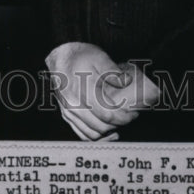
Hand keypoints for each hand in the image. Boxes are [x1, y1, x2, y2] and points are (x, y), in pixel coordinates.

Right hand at [45, 42, 159, 140]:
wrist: (60, 57)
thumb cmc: (79, 56)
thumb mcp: (98, 57)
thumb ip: (112, 70)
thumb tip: (126, 82)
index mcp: (83, 90)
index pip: (107, 114)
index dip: (123, 118)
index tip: (133, 113)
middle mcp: (74, 104)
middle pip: (101, 126)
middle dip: (119, 124)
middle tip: (130, 117)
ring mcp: (69, 111)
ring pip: (91, 133)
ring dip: (108, 132)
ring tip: (120, 123)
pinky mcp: (66, 114)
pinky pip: (81, 133)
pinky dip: (95, 137)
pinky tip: (107, 133)